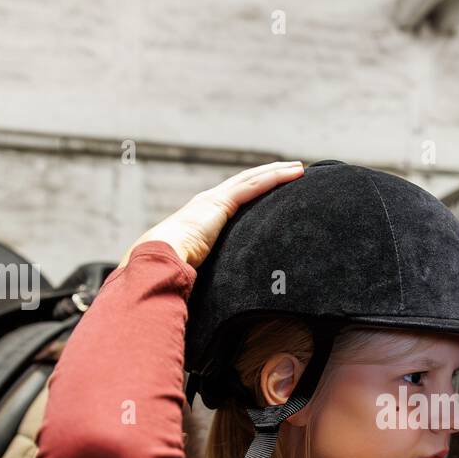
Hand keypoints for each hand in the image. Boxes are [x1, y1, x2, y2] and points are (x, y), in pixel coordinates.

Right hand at [120, 160, 305, 268]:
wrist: (158, 257)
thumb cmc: (171, 267)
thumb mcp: (194, 265)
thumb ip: (205, 268)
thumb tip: (211, 288)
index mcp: (202, 215)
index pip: (234, 197)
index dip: (255, 189)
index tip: (273, 187)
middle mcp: (209, 201)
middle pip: (247, 182)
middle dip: (270, 174)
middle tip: (294, 170)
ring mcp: (214, 199)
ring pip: (253, 179)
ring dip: (278, 172)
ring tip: (300, 169)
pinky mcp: (221, 202)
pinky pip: (254, 186)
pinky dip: (275, 179)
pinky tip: (293, 175)